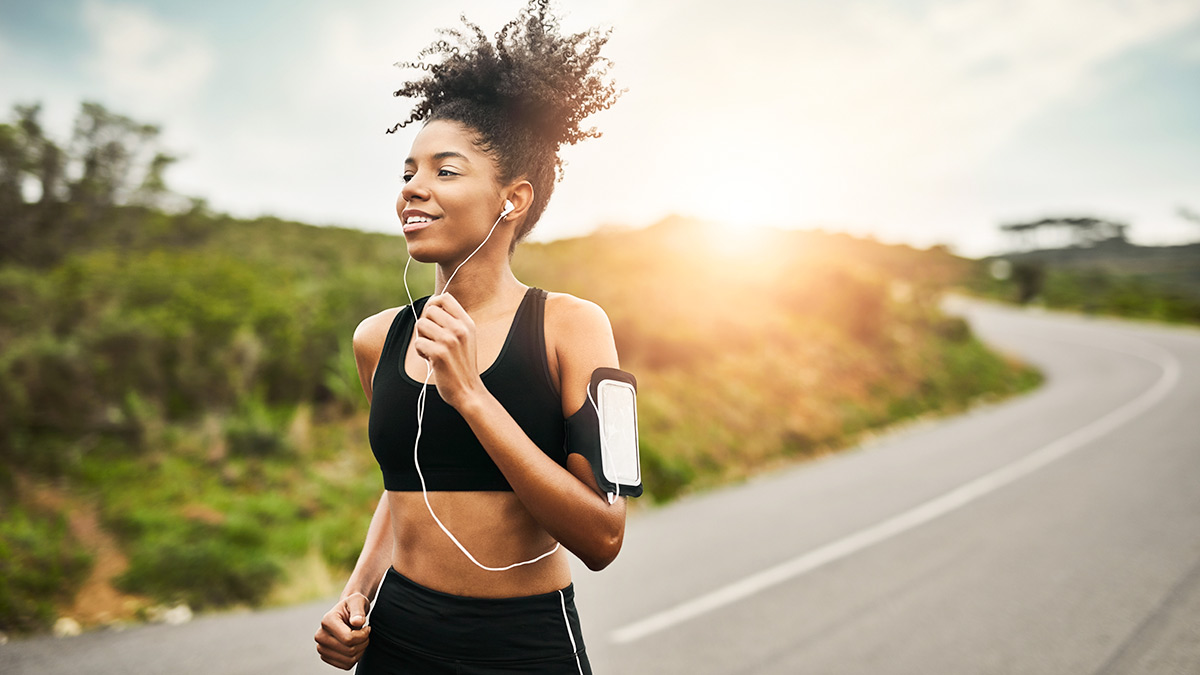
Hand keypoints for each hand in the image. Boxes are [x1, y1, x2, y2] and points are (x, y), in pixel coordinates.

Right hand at [314, 593, 370, 669]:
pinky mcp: (326, 657)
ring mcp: (321, 648)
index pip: (348, 638)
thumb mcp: (357, 601)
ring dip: (361, 650)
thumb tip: (357, 621)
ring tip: (361, 639)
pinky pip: (346, 665)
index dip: (363, 635)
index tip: (367, 627)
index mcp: (327, 621)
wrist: (346, 613)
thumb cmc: (353, 606)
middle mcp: (320, 636)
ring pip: (349, 660)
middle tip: (365, 633)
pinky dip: (356, 658)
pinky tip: (356, 646)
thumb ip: (358, 610)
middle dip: (363, 642)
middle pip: (349, 650)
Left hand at [413, 293, 483, 409]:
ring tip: (433, 350)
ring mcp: (450, 341)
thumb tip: (431, 303)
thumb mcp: (466, 338)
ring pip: (421, 325)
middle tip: (433, 339)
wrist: (468, 390)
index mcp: (467, 323)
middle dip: (426, 324)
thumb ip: (453, 320)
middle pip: (429, 310)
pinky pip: (418, 342)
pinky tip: (431, 359)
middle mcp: (460, 329)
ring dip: (422, 338)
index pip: (445, 298)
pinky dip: (421, 352)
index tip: (434, 320)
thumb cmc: (462, 364)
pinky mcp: (439, 354)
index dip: (434, 304)